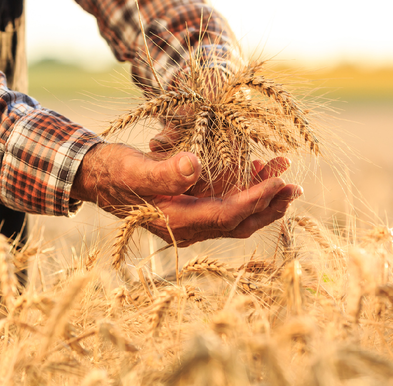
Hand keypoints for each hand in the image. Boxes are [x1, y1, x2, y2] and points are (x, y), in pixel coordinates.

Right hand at [70, 143, 301, 246]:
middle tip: (296, 187)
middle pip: (239, 222)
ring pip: (235, 215)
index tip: (281, 182)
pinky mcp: (190, 209)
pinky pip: (225, 206)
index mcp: (178, 221)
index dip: (256, 200)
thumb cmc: (114, 171)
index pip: (227, 215)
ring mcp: (190, 221)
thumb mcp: (135, 168)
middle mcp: (188, 227)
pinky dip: (244, 192)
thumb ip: (165, 171)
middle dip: (270, 205)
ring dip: (262, 197)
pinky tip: (256, 172)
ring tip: (284, 175)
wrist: (96, 177)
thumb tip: (195, 165)